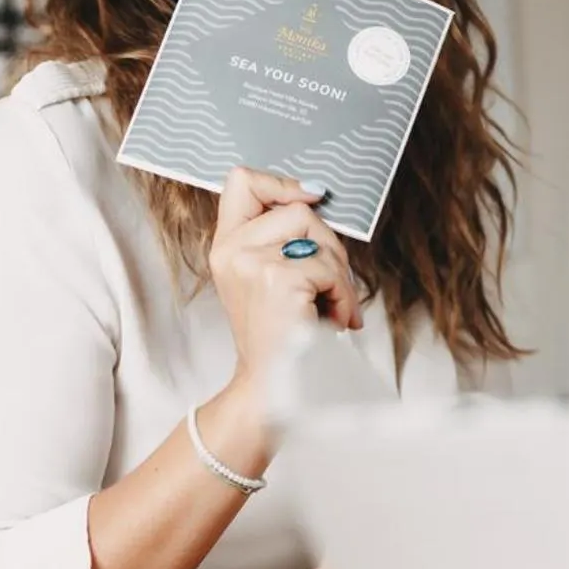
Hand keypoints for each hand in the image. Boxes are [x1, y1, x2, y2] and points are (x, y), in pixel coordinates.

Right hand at [208, 167, 363, 393]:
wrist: (272, 387)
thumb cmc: (279, 338)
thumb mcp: (267, 277)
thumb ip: (280, 236)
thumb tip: (313, 194)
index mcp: (225, 246)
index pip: (241, 181)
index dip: (281, 182)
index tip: (309, 199)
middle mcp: (230, 250)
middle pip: (298, 209)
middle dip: (330, 245)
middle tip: (332, 285)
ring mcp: (250, 262)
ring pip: (318, 236)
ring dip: (340, 274)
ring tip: (333, 306)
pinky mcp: (277, 279)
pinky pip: (329, 268)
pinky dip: (343, 295)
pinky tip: (335, 319)